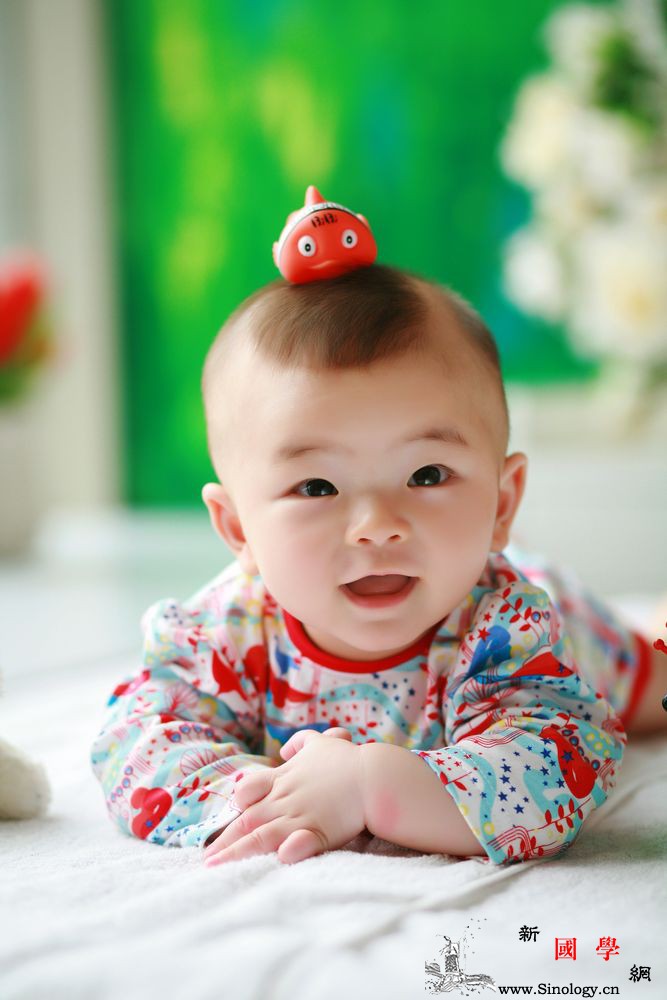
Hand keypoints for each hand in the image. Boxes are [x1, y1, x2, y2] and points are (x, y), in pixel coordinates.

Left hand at [202, 730, 364, 866]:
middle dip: (224, 841)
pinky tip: (270, 861)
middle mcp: (284, 798)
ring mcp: (299, 816)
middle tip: (206, 859)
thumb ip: (302, 744)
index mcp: (283, 779)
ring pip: (260, 837)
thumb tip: (286, 749)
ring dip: (236, 853)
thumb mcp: (320, 744)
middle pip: (246, 820)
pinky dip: (282, 852)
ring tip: (216, 868)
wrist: (374, 774)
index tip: (226, 821)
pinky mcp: (318, 832)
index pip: (248, 791)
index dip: (235, 806)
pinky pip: (294, 845)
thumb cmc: (347, 760)